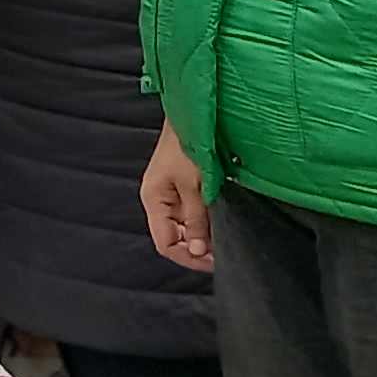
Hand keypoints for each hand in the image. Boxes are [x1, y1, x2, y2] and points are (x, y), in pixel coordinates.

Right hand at [141, 121, 214, 272]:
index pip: (166, 243)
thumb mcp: (195, 185)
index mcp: (154, 200)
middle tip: (223, 253)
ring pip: (183, 227)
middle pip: (173, 237)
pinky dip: (203, 221)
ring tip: (223, 238)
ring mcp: (170, 194)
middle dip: (196, 248)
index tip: (214, 262)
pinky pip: (190, 213)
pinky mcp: (182, 186)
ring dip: (202, 235)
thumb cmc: (189, 144)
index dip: (188, 257)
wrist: (193, 114)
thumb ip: (197, 219)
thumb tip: (197, 250)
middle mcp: (159, 200)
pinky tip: (219, 222)